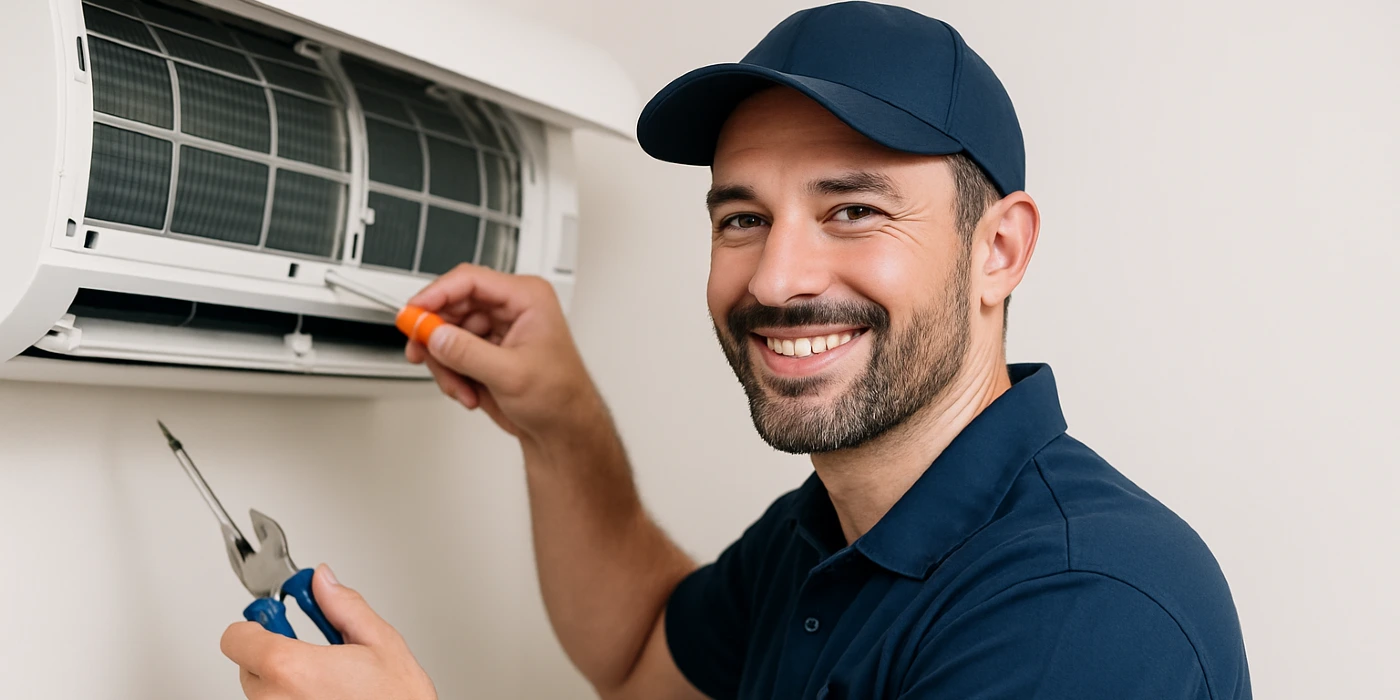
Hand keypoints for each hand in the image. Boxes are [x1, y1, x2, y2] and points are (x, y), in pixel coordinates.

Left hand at [220, 565, 435, 699]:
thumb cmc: (397, 699)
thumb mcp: (379, 642)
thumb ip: (343, 606)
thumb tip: (323, 582)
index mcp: (291, 669)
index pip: (236, 638)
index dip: (257, 624)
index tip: (275, 619)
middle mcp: (274, 699)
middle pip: (248, 664)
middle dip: (274, 653)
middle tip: (308, 650)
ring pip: (262, 691)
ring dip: (284, 680)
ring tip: (323, 679)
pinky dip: (293, 699)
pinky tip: (323, 695)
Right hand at [404, 264, 600, 444]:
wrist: (563, 430)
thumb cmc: (560, 397)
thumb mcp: (511, 374)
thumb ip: (467, 353)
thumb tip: (435, 335)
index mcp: (527, 298)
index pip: (470, 281)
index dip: (436, 294)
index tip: (413, 313)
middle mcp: (510, 308)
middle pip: (452, 306)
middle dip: (437, 337)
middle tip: (423, 354)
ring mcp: (496, 330)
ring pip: (446, 333)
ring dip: (446, 364)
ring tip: (462, 388)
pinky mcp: (485, 351)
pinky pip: (451, 354)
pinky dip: (451, 375)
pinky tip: (468, 392)